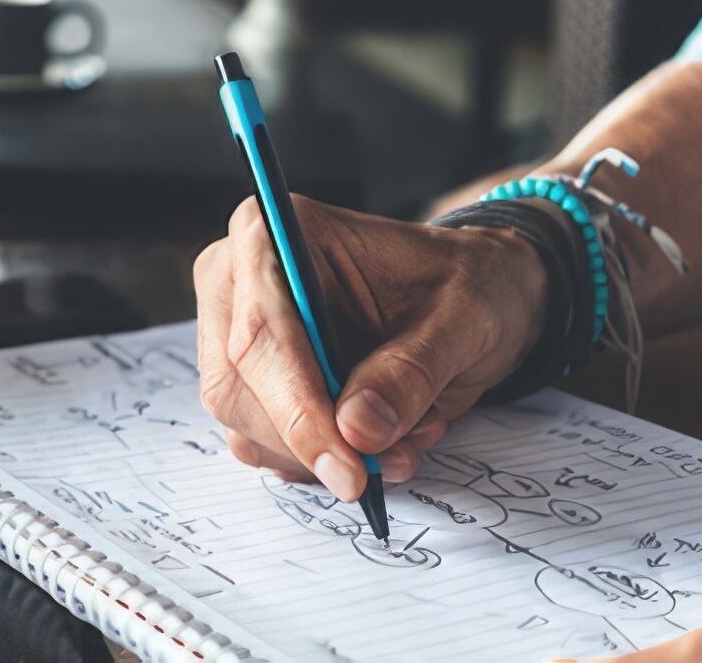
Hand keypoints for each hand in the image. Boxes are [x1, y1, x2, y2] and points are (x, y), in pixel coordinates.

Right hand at [194, 195, 545, 499]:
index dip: (298, 409)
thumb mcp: (464, 318)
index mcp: (275, 234)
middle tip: (384, 467)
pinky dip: (323, 460)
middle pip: (238, 388)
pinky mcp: (247, 382)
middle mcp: (236, 280)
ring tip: (402, 442)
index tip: (349, 467)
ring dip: (323, 456)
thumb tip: (357, 431)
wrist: (470, 293)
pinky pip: (264, 445)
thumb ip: (411, 371)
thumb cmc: (464, 285)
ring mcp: (231, 334)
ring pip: (245, 427)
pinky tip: (380, 440)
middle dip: (311, 442)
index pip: (262, 334)